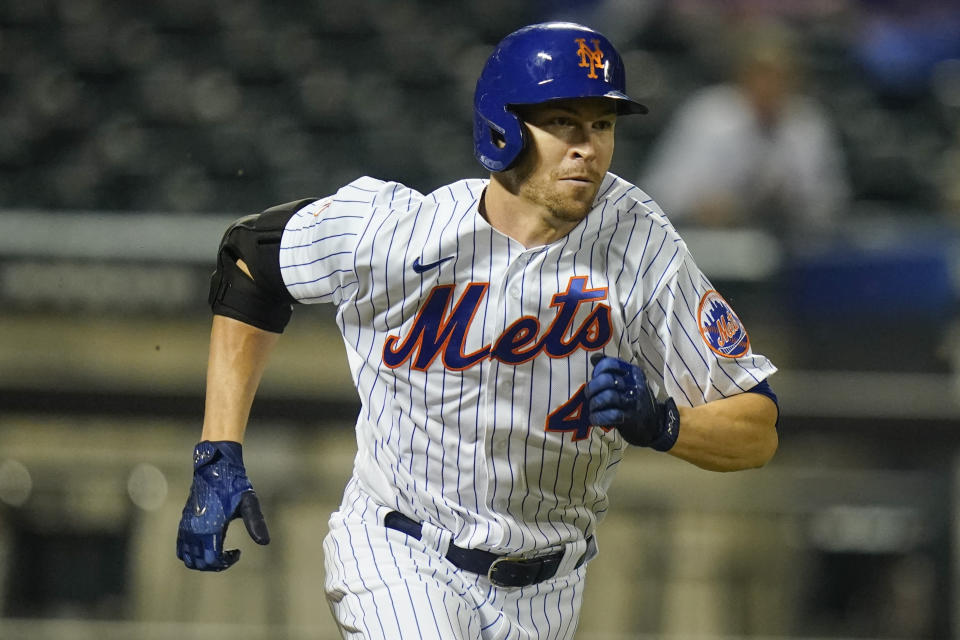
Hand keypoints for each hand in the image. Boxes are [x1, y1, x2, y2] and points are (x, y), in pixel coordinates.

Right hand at [176, 440, 269, 570]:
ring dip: (202, 561)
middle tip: (229, 556)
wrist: (214, 466)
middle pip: (199, 563)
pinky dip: (191, 554)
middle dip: (215, 564)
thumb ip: (255, 522)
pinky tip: (207, 544)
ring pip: (187, 558)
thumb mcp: (248, 502)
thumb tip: (265, 542)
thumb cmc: (234, 484)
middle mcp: (194, 530)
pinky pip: (180, 547)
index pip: (212, 560)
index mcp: (210, 528)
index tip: (237, 552)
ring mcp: (186, 526)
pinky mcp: (183, 522)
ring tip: (218, 552)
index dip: (226, 562)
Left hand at [585, 354, 679, 450]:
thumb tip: (594, 358)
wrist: (654, 424)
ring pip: (607, 397)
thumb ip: (611, 370)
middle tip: (589, 395)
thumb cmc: (634, 400)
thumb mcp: (627, 381)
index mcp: (633, 372)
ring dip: (594, 404)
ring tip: (593, 408)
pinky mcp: (631, 418)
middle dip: (592, 388)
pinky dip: (598, 417)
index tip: (595, 378)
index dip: (597, 371)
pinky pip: (610, 415)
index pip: (610, 364)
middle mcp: (635, 385)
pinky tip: (594, 418)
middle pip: (607, 380)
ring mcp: (634, 401)